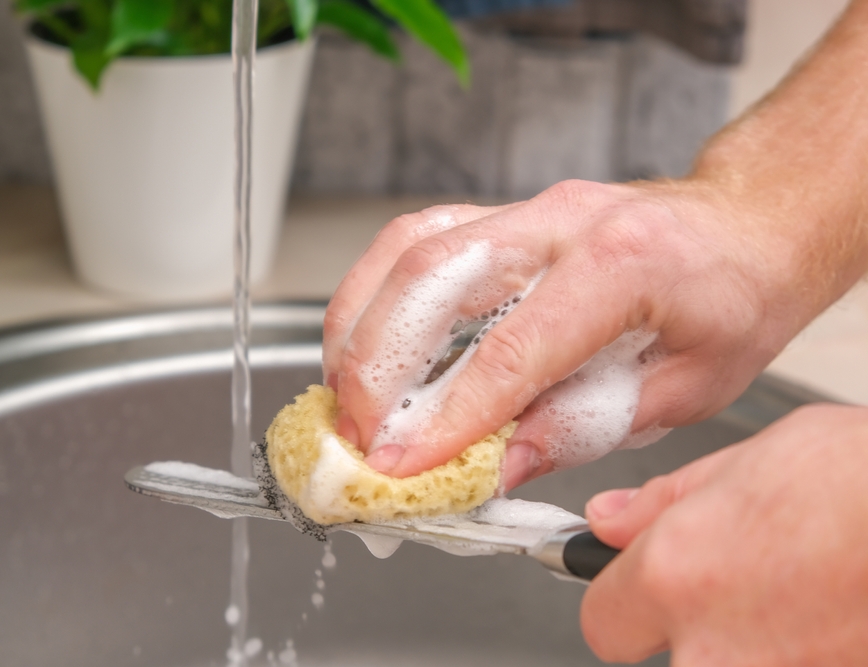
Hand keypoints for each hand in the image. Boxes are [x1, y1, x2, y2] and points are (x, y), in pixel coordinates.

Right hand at [323, 178, 809, 486]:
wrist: (746, 226)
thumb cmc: (732, 299)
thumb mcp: (682, 388)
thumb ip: (582, 428)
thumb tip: (495, 468)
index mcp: (622, 264)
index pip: (510, 350)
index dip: (447, 417)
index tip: (402, 465)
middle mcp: (561, 222)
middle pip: (432, 279)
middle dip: (375, 367)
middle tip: (356, 435)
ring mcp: (526, 210)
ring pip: (409, 249)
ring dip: (359, 324)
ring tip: (343, 393)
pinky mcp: (502, 216)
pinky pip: (417, 239)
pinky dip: (375, 291)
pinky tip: (365, 338)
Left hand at [581, 404, 867, 664]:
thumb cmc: (866, 480)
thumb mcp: (749, 462)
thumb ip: (663, 505)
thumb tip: (606, 523)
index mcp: (678, 576)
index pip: (601, 621)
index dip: (622, 598)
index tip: (639, 586)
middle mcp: (718, 653)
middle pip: (658, 664)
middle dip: (685, 632)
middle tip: (738, 590)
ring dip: (745, 645)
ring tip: (794, 598)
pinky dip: (796, 652)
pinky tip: (824, 617)